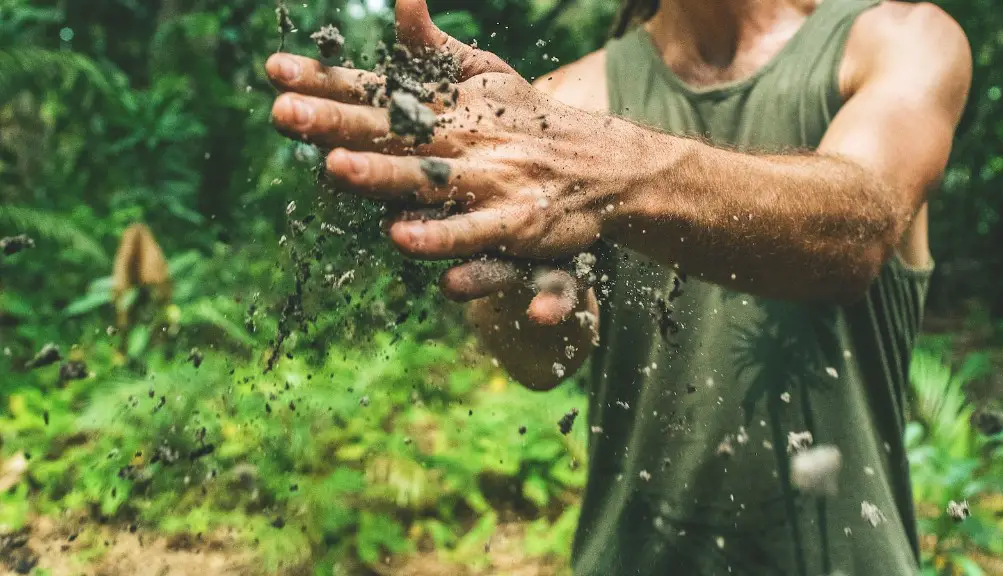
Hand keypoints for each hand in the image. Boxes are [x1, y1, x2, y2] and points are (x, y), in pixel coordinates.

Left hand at [266, 0, 620, 322]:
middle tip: (281, 113)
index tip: (272, 69)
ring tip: (335, 169)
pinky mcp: (516, 222)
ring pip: (427, 179)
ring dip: (382, 175)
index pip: (374, 90)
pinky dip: (442, 235)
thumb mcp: (483, 74)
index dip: (325, 80)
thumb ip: (431, 47)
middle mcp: (460, 139)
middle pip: (389, 131)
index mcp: (444, 106)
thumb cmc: (528, 122)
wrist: (603, 166)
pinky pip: (473, 232)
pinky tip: (402, 238)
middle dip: (334, 122)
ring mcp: (488, 180)